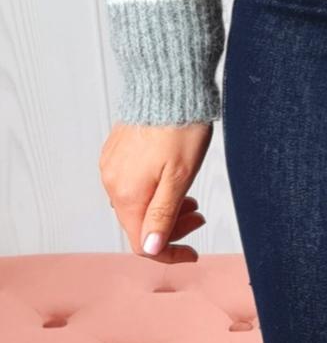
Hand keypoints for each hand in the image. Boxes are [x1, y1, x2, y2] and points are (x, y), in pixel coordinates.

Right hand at [99, 122, 211, 261]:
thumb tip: (150, 249)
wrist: (167, 88)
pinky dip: (154, 193)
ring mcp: (112, 166)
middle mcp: (112, 182)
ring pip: (136, 204)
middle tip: (199, 216)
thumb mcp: (179, 179)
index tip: (193, 253)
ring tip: (191, 201)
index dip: (169, 254)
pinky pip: (132, 185)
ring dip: (165, 211)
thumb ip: (162, 216)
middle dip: (172, 229)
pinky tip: (173, 183)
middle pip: (138, 224)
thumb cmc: (179, 130)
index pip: (142, 243)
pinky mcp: (116, 153)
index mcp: (127, 194)